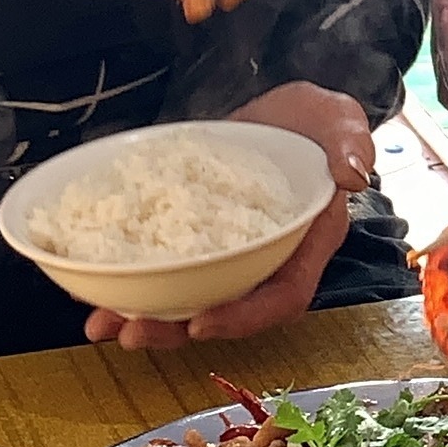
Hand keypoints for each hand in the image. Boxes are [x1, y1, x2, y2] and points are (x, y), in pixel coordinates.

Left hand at [82, 83, 368, 348]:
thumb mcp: (339, 118)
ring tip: (103, 323)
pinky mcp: (196, 238)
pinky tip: (94, 287)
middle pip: (227, 310)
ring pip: (191, 298)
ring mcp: (230, 253)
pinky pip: (166, 269)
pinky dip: (130, 283)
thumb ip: (351, 140)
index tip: (203, 323)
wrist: (282, 113)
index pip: (284, 294)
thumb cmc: (315, 121)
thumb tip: (353, 173)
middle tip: (133, 333)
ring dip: (147, 318)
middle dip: (178, 330)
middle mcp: (267, 259)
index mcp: (308, 242)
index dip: (245, 317)